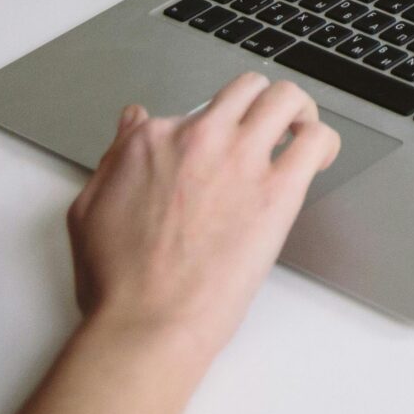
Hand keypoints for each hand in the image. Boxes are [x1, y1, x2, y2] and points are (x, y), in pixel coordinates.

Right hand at [65, 74, 339, 367]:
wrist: (146, 324)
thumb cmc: (117, 283)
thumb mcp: (89, 209)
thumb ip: (116, 157)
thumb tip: (131, 123)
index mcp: (151, 141)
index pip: (190, 111)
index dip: (205, 135)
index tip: (212, 157)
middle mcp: (198, 138)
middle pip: (246, 89)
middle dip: (260, 104)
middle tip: (269, 129)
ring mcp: (240, 159)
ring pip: (286, 98)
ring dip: (299, 112)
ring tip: (300, 135)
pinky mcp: (279, 190)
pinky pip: (316, 139)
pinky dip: (324, 142)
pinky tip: (318, 160)